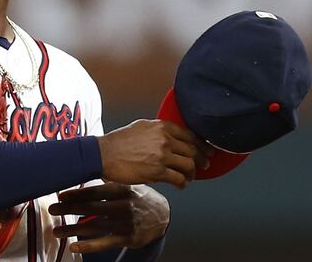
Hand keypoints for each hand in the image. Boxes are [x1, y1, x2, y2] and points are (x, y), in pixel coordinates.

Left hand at [49, 183, 169, 253]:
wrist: (163, 216)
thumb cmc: (140, 197)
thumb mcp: (130, 184)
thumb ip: (109, 181)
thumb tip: (88, 167)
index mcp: (123, 189)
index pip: (96, 191)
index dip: (77, 194)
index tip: (60, 196)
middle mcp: (124, 205)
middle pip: (92, 208)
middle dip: (69, 209)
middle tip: (52, 210)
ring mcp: (126, 223)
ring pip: (95, 227)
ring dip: (73, 229)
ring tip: (57, 231)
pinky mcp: (128, 238)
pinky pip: (105, 243)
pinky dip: (88, 246)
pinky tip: (74, 246)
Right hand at [96, 119, 213, 188]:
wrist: (103, 154)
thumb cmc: (119, 141)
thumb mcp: (141, 126)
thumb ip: (158, 130)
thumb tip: (171, 136)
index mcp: (162, 126)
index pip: (190, 135)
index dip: (202, 144)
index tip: (207, 150)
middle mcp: (165, 139)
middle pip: (193, 150)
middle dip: (202, 159)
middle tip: (204, 165)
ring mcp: (162, 155)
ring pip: (188, 165)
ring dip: (192, 173)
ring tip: (190, 177)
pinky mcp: (157, 171)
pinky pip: (178, 178)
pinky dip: (183, 183)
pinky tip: (181, 185)